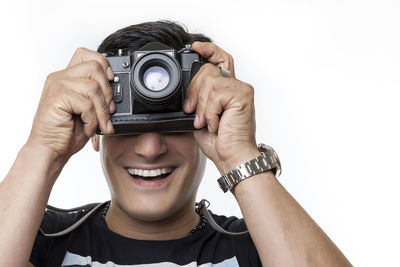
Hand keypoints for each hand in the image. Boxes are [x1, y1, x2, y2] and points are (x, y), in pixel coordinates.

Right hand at [26, 47, 114, 162]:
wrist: (50, 149)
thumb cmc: (67, 131)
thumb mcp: (86, 109)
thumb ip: (96, 94)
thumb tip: (115, 90)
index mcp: (67, 77)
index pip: (86, 54)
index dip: (103, 63)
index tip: (111, 80)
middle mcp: (60, 78)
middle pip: (95, 67)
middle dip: (108, 92)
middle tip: (109, 111)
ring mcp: (57, 86)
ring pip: (93, 87)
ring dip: (101, 111)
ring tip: (98, 124)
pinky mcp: (57, 98)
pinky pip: (86, 104)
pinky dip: (92, 120)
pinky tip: (87, 127)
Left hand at [185, 42, 259, 173]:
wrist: (232, 157)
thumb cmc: (220, 142)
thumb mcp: (201, 117)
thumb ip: (197, 100)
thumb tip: (184, 92)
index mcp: (228, 90)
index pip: (221, 59)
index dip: (208, 50)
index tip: (195, 47)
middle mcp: (236, 86)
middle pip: (208, 69)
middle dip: (193, 91)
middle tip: (192, 112)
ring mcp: (241, 89)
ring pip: (209, 82)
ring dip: (202, 106)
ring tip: (207, 123)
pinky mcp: (243, 95)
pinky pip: (215, 94)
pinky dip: (210, 112)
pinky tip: (216, 124)